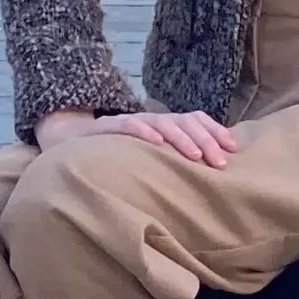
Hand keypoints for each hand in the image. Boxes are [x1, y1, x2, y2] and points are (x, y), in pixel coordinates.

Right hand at [37, 107, 237, 166]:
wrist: (65, 141)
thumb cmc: (112, 155)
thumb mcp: (146, 159)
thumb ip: (169, 162)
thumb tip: (204, 178)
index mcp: (161, 126)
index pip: (194, 119)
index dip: (214, 131)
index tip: (234, 149)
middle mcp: (149, 120)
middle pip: (183, 121)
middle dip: (205, 139)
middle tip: (220, 162)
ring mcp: (128, 122)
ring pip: (160, 122)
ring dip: (181, 137)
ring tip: (195, 155)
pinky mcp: (105, 129)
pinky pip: (127, 125)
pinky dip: (143, 131)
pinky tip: (156, 142)